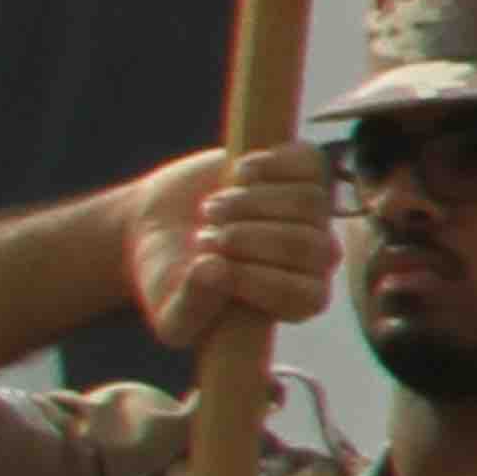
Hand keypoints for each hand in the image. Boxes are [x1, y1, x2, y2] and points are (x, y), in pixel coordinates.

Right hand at [128, 148, 337, 356]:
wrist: (160, 225)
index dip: (250, 278)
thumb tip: (212, 269)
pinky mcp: (303, 173)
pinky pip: (309, 162)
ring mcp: (314, 213)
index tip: (204, 265)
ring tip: (211, 211)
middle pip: (302, 244)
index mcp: (298, 302)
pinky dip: (267, 165)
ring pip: (307, 201)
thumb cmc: (172, 278)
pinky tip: (236, 176)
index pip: (304, 295)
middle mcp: (316, 258)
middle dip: (241, 238)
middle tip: (201, 238)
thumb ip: (191, 308)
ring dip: (247, 203)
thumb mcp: (170, 313)